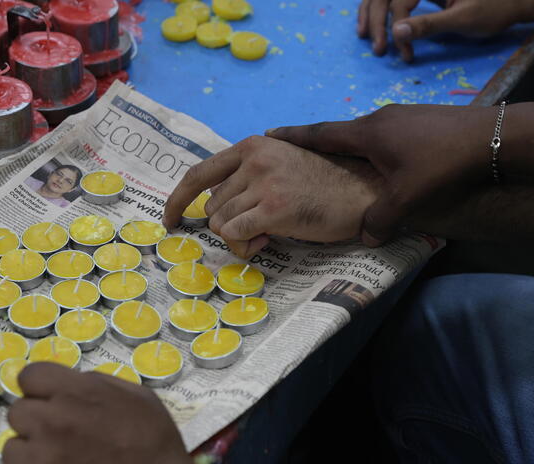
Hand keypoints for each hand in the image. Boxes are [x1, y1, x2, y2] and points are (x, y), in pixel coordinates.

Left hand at [1, 363, 193, 463]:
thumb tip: (72, 384)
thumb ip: (99, 384)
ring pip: (11, 451)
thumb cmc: (157, 450)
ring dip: (31, 458)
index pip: (30, 376)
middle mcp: (49, 423)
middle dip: (37, 423)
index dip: (41, 389)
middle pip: (18, 413)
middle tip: (62, 441)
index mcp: (75, 394)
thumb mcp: (140, 399)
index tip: (52, 403)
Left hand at [163, 136, 381, 258]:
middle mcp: (254, 160)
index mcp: (252, 147)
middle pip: (212, 208)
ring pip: (221, 225)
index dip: (177, 199)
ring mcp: (263, 183)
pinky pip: (236, 236)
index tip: (170, 219)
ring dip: (239, 238)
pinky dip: (246, 246)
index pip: (199, 174)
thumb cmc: (323, 184)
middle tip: (257, 229)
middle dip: (229, 226)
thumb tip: (214, 208)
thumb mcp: (280, 165)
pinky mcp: (274, 208)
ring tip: (268, 232)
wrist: (363, 191)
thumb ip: (247, 177)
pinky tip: (268, 240)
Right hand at [267, 104, 495, 245]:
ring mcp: (403, 116)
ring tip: (348, 168)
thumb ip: (381, 220)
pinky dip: (378, 150)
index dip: (294, 137)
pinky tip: (390, 167)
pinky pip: (389, 135)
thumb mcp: (407, 199)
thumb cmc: (443, 164)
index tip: (270, 135)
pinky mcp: (423, 120)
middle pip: (342, 133)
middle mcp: (380, 119)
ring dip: (354, 150)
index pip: (319, 134)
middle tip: (306, 159)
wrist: (495, 137)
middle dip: (322, 146)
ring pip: (368, 135)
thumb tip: (366, 238)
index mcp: (367, 134)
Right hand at [357, 0, 521, 61]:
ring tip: (365, 36)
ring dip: (371, 13)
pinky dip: (380, 11)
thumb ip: (429, 24)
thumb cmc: (494, 10)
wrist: (513, 2)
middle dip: (376, 20)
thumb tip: (396, 32)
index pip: (401, 1)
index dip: (398, 27)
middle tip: (378, 50)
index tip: (406, 54)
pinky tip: (372, 24)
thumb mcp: (462, 20)